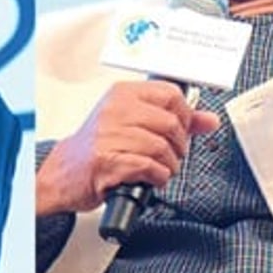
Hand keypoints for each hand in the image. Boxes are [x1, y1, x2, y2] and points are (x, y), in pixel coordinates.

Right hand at [36, 81, 220, 215]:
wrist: (63, 172)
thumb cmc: (99, 146)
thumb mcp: (134, 123)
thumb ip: (174, 120)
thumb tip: (209, 120)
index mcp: (123, 94)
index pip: (170, 94)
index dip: (185, 116)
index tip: (182, 130)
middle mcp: (115, 110)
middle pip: (171, 123)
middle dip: (179, 146)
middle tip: (172, 155)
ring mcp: (109, 135)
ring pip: (161, 148)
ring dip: (168, 165)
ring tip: (160, 168)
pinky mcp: (106, 161)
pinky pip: (148, 167)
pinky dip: (157, 177)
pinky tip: (151, 178)